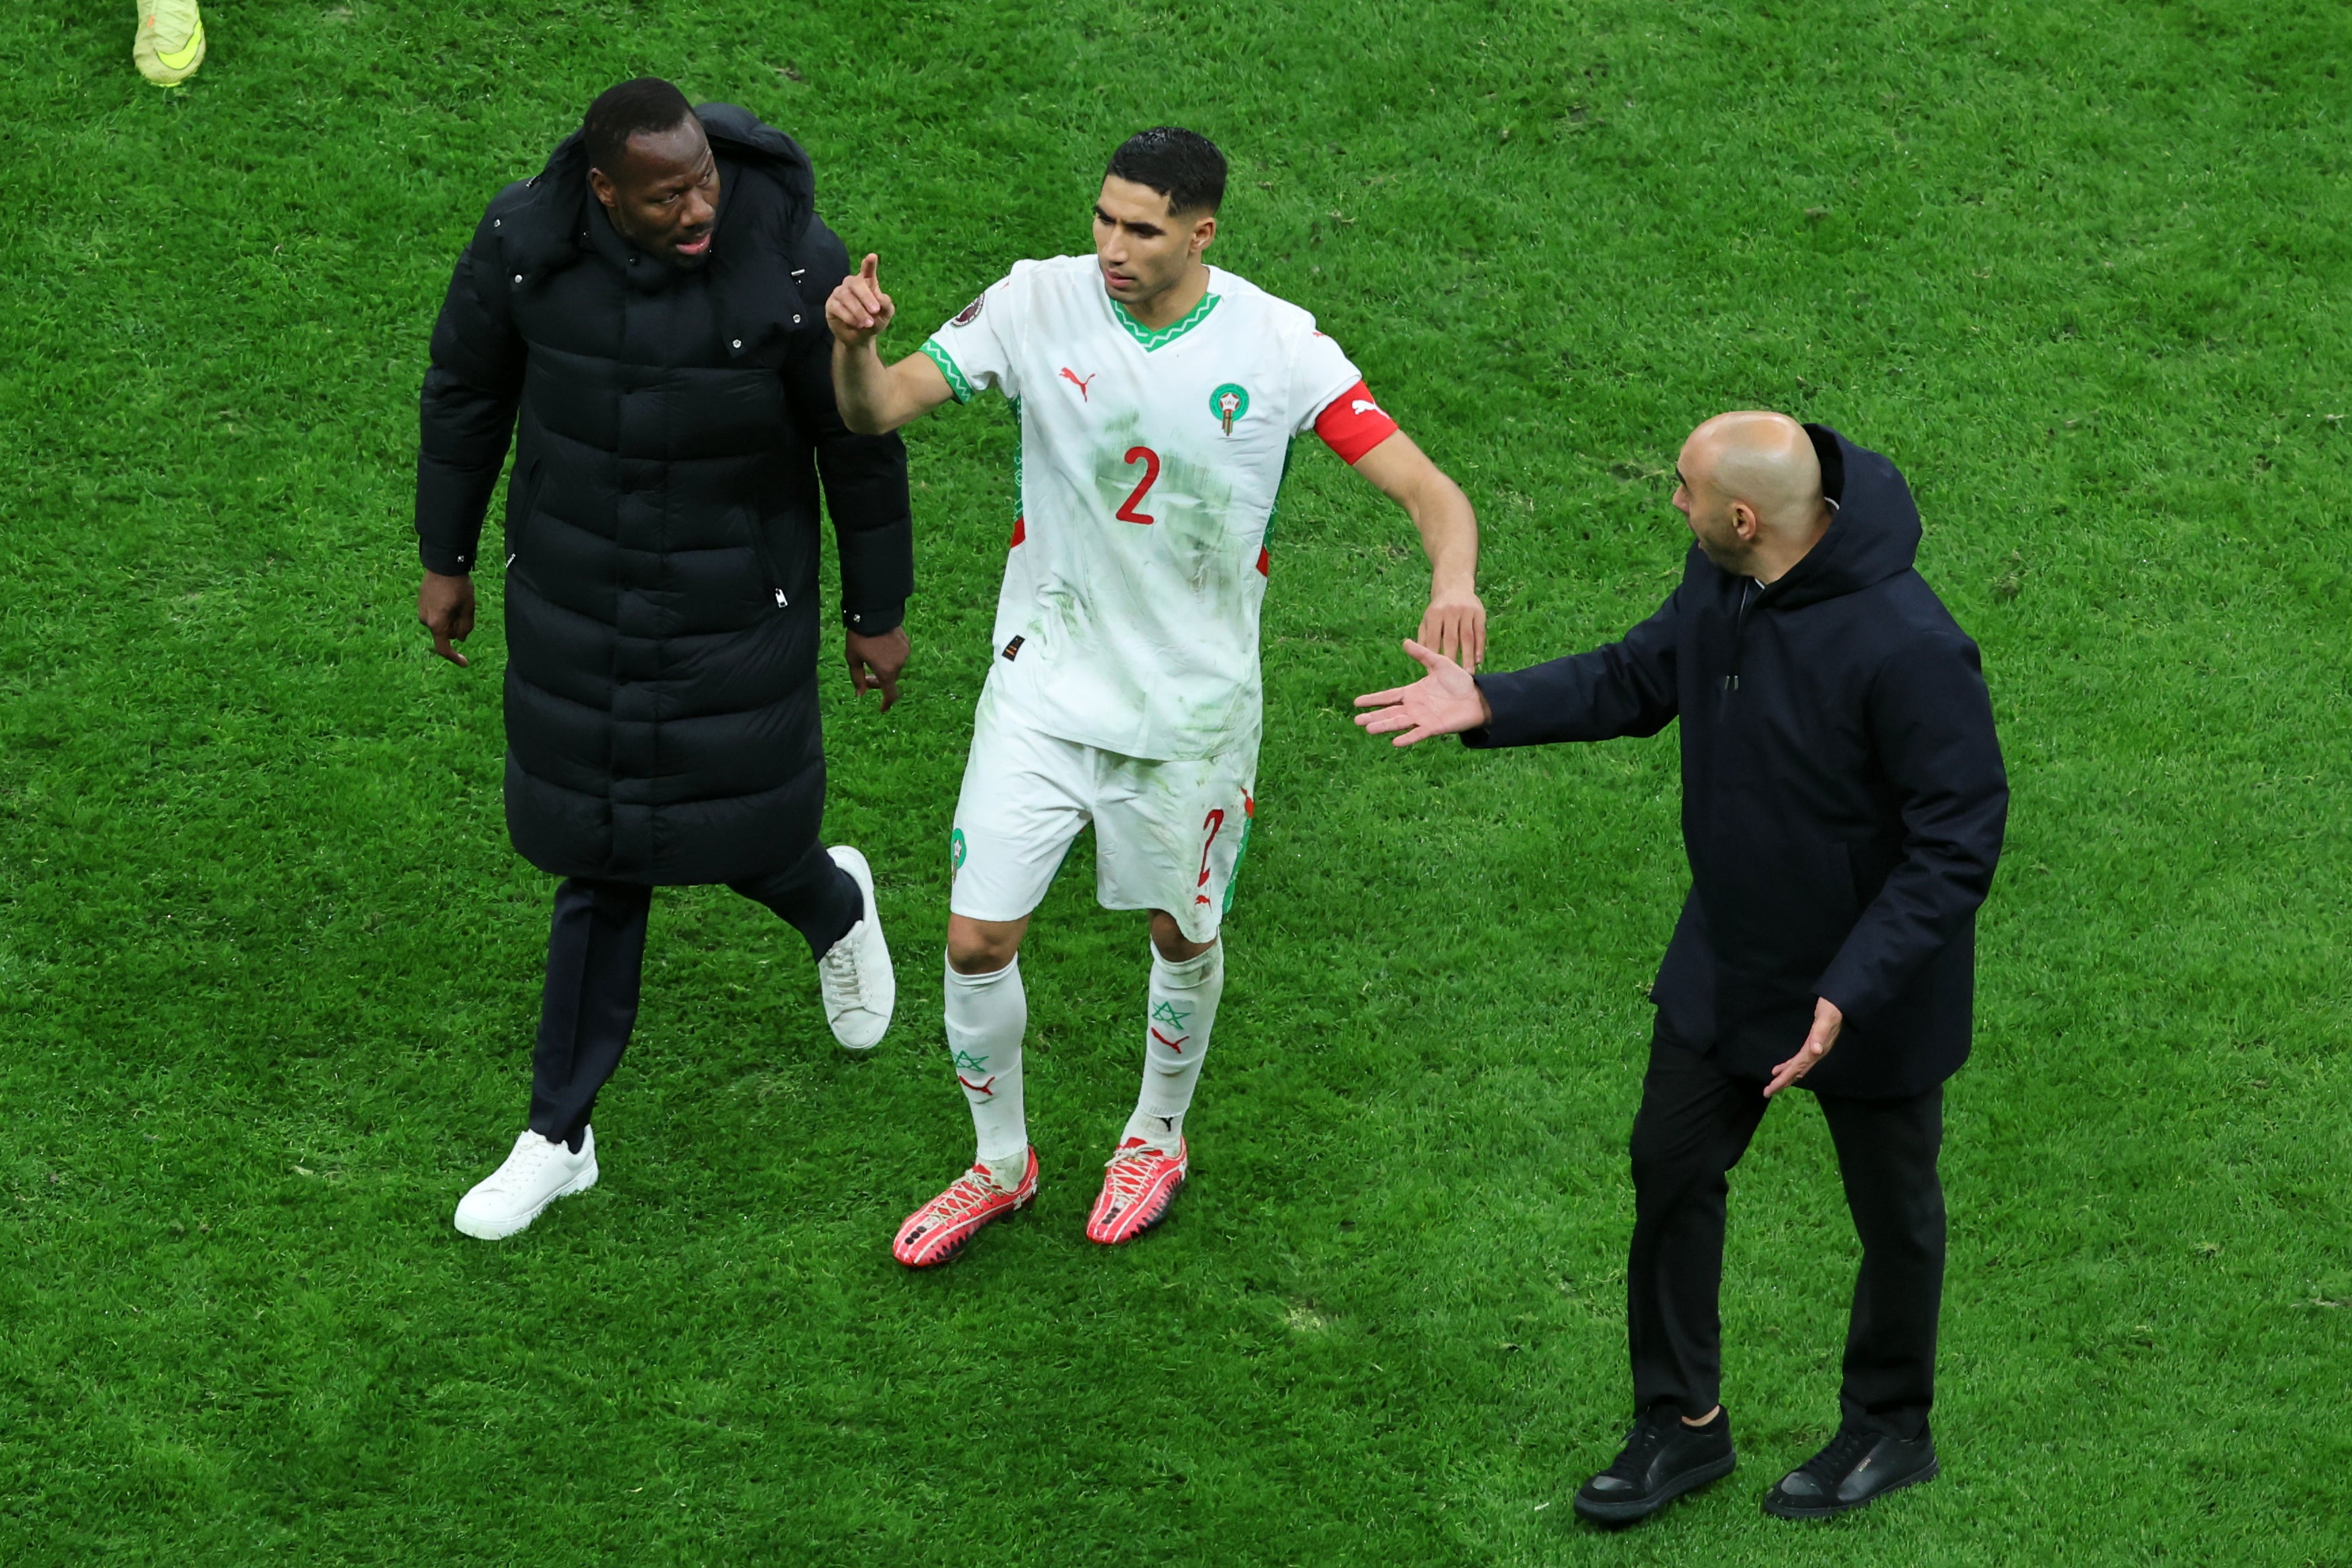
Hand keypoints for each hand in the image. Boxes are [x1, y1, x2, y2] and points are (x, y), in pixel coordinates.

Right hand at [418, 570, 475, 666]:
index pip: (443, 648)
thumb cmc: (458, 586)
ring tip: (458, 600)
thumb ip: (465, 626)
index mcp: (436, 624)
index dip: (454, 657)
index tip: (465, 663)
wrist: (443, 564)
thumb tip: (460, 639)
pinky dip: (445, 612)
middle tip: (466, 610)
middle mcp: (425, 620)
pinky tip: (451, 598)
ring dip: (451, 619)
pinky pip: (436, 614)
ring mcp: (421, 611)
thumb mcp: (468, 608)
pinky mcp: (421, 603)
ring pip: (441, 624)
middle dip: (457, 628)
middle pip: (445, 634)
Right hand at [826, 253, 894, 348]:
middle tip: (875, 310)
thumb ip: (887, 305)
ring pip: (846, 296)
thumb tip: (881, 297)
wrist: (860, 339)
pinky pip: (837, 307)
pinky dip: (849, 316)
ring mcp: (839, 293)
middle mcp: (851, 284)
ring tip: (868, 323)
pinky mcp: (831, 305)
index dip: (869, 263)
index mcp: (867, 282)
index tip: (872, 257)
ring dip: (859, 311)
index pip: (867, 270)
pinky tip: (857, 324)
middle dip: (866, 297)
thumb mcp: (885, 315)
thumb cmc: (874, 322)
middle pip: (855, 283)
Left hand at [845, 624, 908, 711]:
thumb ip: (857, 679)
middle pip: (890, 679)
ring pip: (894, 667)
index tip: (882, 709)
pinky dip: (890, 657)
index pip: (890, 694)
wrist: (873, 613)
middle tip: (865, 676)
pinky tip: (880, 646)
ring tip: (871, 656)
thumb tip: (861, 694)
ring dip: (884, 667)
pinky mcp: (906, 643)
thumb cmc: (859, 637)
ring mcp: (904, 653)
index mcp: (886, 671)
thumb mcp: (853, 658)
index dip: (886, 704)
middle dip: (878, 681)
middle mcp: (899, 664)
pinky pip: (898, 655)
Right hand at [1352, 638, 1490, 746]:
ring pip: (1399, 723)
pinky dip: (1407, 738)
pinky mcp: (1433, 728)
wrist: (1478, 697)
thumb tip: (1405, 642)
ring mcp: (1422, 718)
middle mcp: (1414, 707)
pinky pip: (1417, 733)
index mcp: (1412, 692)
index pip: (1388, 696)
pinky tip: (1395, 742)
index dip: (1373, 699)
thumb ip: (1422, 655)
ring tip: (1369, 729)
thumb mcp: (1439, 663)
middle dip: (1373, 716)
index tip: (1356, 702)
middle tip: (1357, 721)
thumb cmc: (1460, 682)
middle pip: (1389, 712)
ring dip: (1384, 726)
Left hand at [1418, 588, 1486, 671]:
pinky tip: (1479, 660)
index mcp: (1435, 614)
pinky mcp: (1479, 613)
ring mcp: (1466, 611)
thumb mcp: (1427, 620)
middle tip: (1454, 677)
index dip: (1434, 656)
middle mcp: (1450, 612)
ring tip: (1469, 673)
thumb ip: (1423, 638)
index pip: (1434, 638)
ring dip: (1469, 656)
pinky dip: (1480, 647)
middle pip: (1452, 639)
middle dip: (1453, 659)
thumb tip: (1419, 659)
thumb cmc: (1438, 610)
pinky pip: (1480, 633)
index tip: (1435, 673)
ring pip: (1468, 637)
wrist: (1455, 586)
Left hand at [1764, 998, 1844, 1096]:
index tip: (1770, 1089)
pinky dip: (1789, 1066)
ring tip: (1772, 1085)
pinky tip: (1780, 1069)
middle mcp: (1815, 1054)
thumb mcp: (1825, 1020)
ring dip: (1785, 1077)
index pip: (1796, 1069)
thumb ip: (1820, 1035)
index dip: (1783, 1080)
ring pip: (1797, 1069)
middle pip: (1796, 1073)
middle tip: (1766, 1093)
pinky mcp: (1813, 1045)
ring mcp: (1815, 1051)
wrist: (1841, 1005)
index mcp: (1815, 1050)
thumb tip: (1816, 1051)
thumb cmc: (1831, 1010)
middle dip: (1781, 1083)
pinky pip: (1799, 1061)